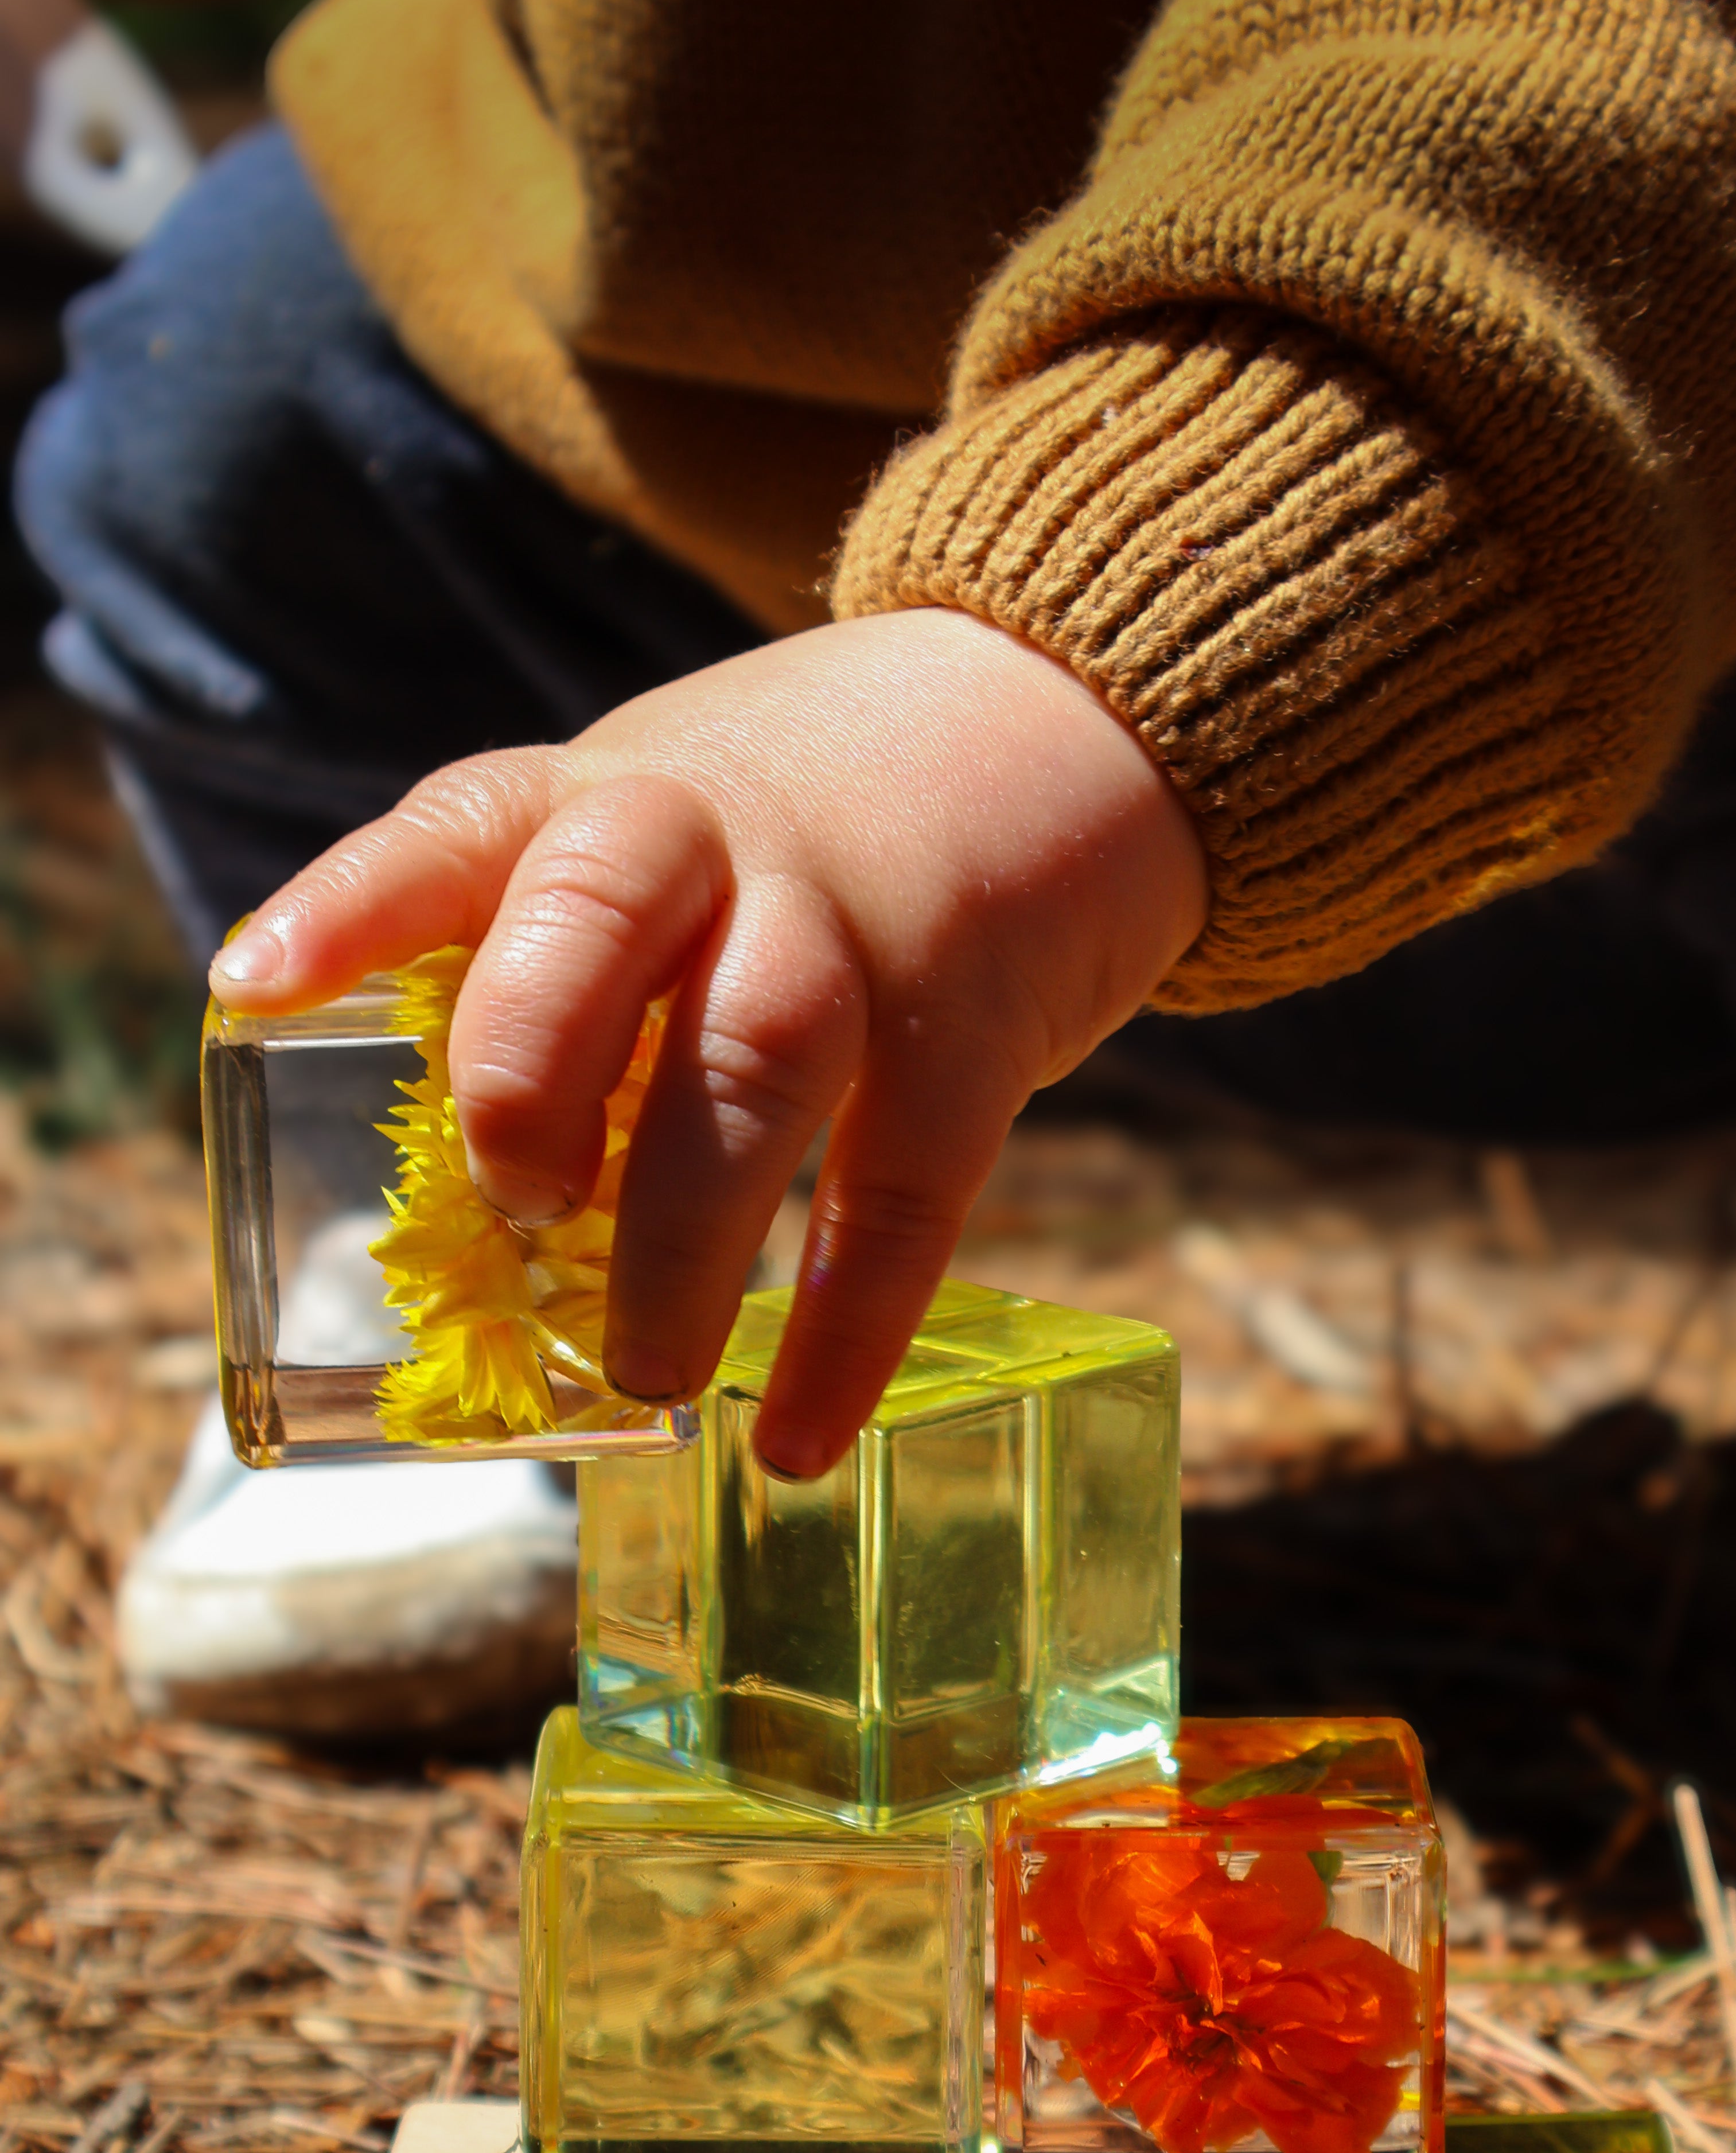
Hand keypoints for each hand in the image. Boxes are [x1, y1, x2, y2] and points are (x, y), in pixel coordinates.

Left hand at [208, 607, 1205, 1476]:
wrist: (1060, 713)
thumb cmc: (808, 819)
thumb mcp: (660, 828)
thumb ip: (558, 963)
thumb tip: (459, 1204)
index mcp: (607, 797)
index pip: (460, 827)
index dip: (358, 903)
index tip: (257, 982)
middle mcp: (716, 839)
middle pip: (597, 919)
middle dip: (529, 1062)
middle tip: (512, 1197)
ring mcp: (854, 924)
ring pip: (751, 1060)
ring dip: (681, 1228)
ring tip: (638, 1368)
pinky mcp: (977, 1023)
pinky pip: (907, 1193)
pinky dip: (848, 1331)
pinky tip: (794, 1439)